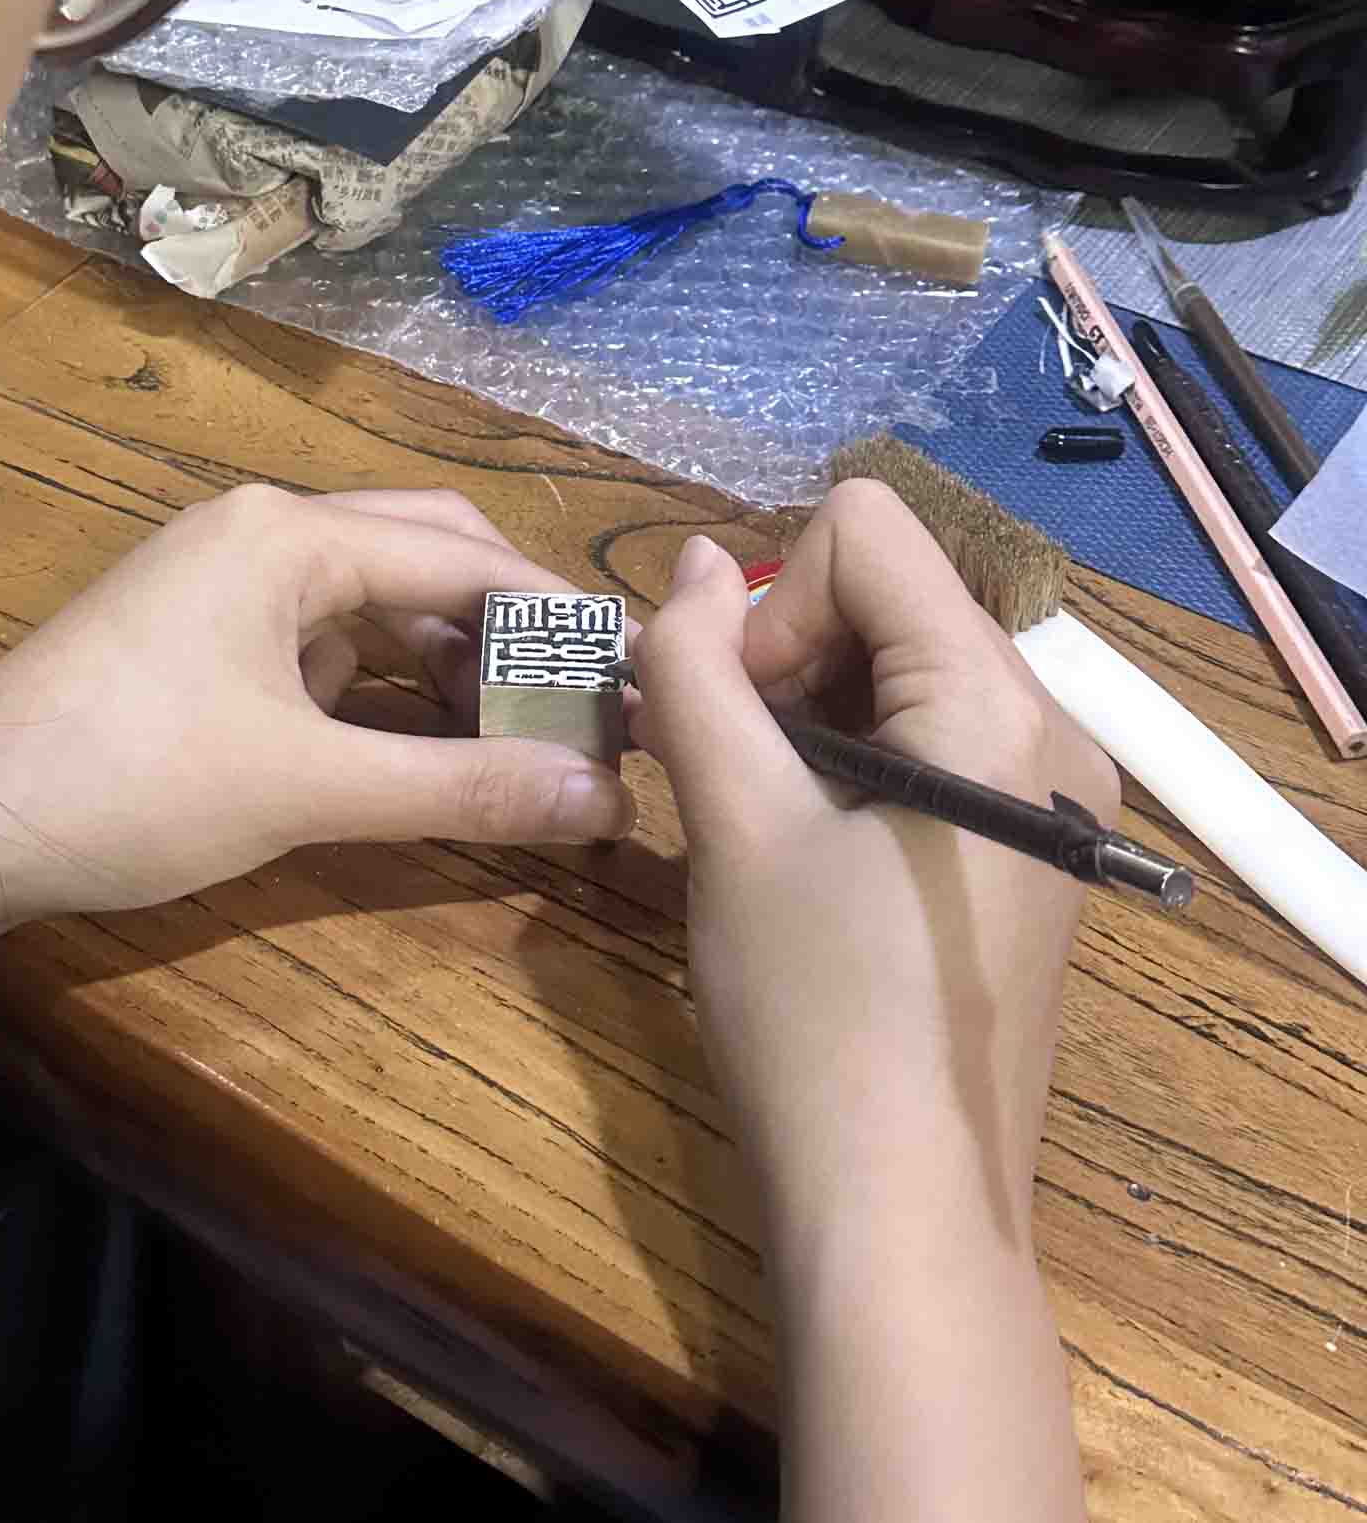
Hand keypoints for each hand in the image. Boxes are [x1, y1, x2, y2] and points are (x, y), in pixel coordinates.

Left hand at [0, 483, 634, 935]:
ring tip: (521, 739)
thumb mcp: (307, 789)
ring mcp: (220, 578)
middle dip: (509, 628)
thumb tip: (605, 799)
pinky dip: (381, 682)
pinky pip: (319, 636)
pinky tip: (421, 745)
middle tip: (585, 708)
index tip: (640, 680)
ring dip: (447, 660)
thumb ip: (461, 786)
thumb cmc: (134, 783)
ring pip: (371, 598)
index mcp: (290, 533)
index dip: (560, 621)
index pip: (466, 558)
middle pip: (425, 553)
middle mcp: (261, 529)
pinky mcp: (194, 632)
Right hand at [628, 482, 1115, 1229]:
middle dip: (786, 661)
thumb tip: (694, 564)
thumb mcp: (735, 821)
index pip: (865, 530)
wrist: (902, 1215)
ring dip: (806, 717)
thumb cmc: (814, 1009)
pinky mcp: (1031, 853)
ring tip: (762, 828)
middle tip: (733, 781)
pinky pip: (929, 742)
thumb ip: (698, 667)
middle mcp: (1049, 725)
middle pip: (889, 596)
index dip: (773, 606)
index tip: (738, 724)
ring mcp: (1051, 794)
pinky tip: (810, 861)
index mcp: (995, 697)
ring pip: (899, 668)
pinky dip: (849, 766)